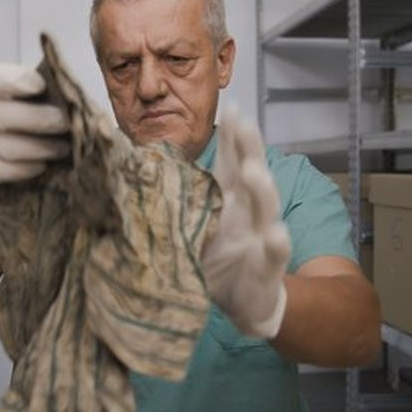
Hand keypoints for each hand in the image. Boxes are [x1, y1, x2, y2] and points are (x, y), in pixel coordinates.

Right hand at [0, 61, 70, 195]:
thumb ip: (21, 88)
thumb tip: (62, 95)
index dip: (14, 82)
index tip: (41, 85)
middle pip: (2, 117)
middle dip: (40, 121)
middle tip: (65, 124)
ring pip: (6, 149)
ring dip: (40, 149)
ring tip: (61, 148)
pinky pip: (0, 173)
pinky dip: (25, 170)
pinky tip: (40, 165)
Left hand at [201, 107, 290, 338]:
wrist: (244, 305)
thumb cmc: (218, 262)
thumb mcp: (195, 228)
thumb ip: (181, 202)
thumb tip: (135, 174)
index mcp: (230, 201)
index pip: (232, 161)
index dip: (233, 136)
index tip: (232, 106)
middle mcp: (249, 213)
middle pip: (252, 174)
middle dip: (249, 148)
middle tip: (244, 123)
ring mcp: (261, 239)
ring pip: (266, 208)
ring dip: (262, 189)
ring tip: (253, 171)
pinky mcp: (268, 269)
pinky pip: (275, 254)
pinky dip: (276, 243)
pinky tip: (275, 233)